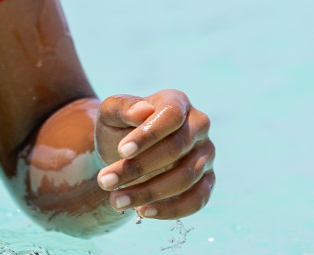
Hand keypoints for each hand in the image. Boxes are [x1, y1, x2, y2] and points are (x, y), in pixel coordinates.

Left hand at [94, 91, 214, 220]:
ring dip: (149, 193)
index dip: (149, 135)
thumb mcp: (111, 113)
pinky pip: (197, 200)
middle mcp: (198, 126)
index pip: (171, 116)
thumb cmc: (119, 126)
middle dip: (139, 168)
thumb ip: (123, 106)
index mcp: (177, 101)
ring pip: (185, 178)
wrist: (124, 151)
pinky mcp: (207, 181)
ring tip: (116, 200)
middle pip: (177, 149)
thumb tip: (144, 111)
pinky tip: (143, 211)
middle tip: (105, 182)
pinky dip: (171, 209)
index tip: (122, 151)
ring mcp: (207, 155)